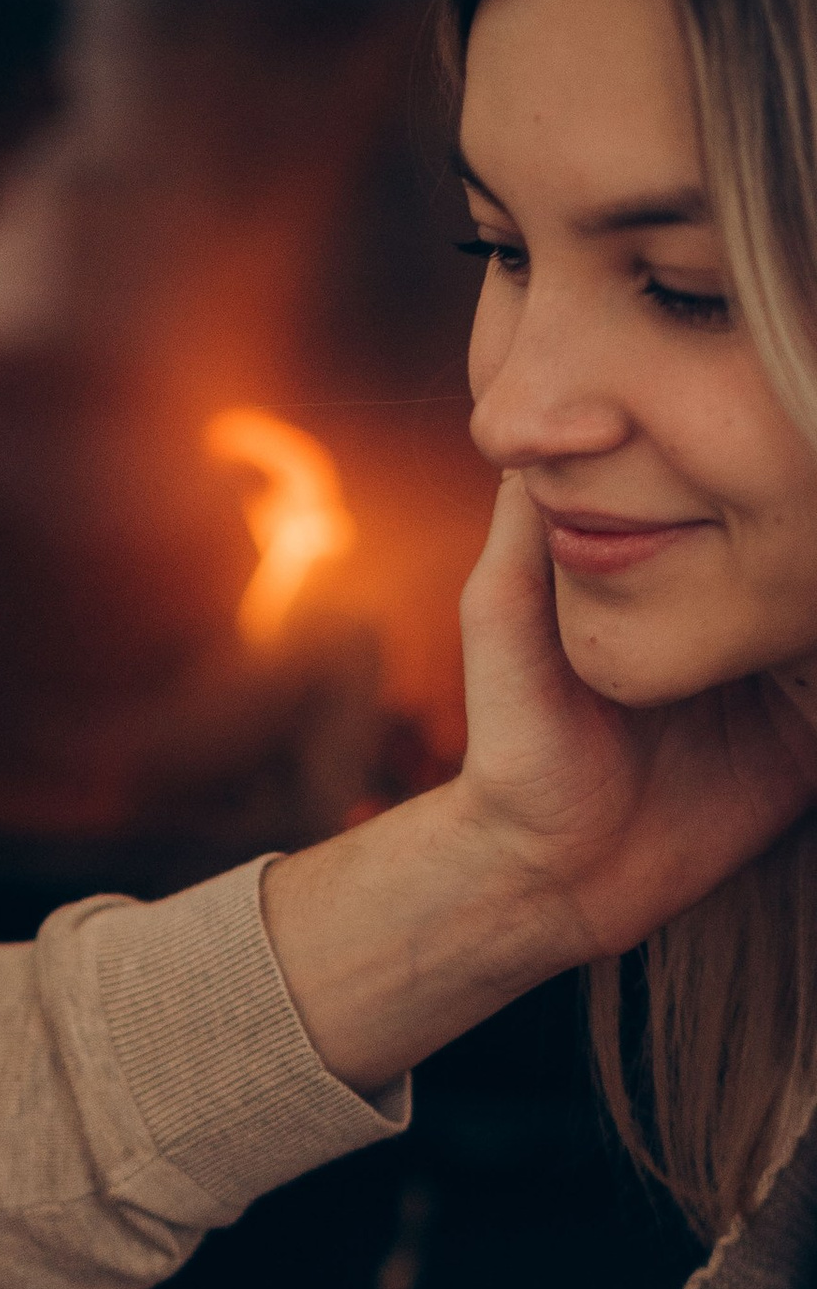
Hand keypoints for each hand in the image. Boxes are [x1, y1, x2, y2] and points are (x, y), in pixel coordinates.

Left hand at [262, 479, 816, 1092]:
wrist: (545, 872)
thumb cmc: (512, 738)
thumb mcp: (503, 615)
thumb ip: (527, 528)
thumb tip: (547, 428)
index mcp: (679, 573)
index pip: (743, 503)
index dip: (772, 466)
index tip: (794, 416)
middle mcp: (737, 616)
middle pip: (804, 551)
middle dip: (816, 520)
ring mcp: (782, 676)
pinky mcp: (808, 738)